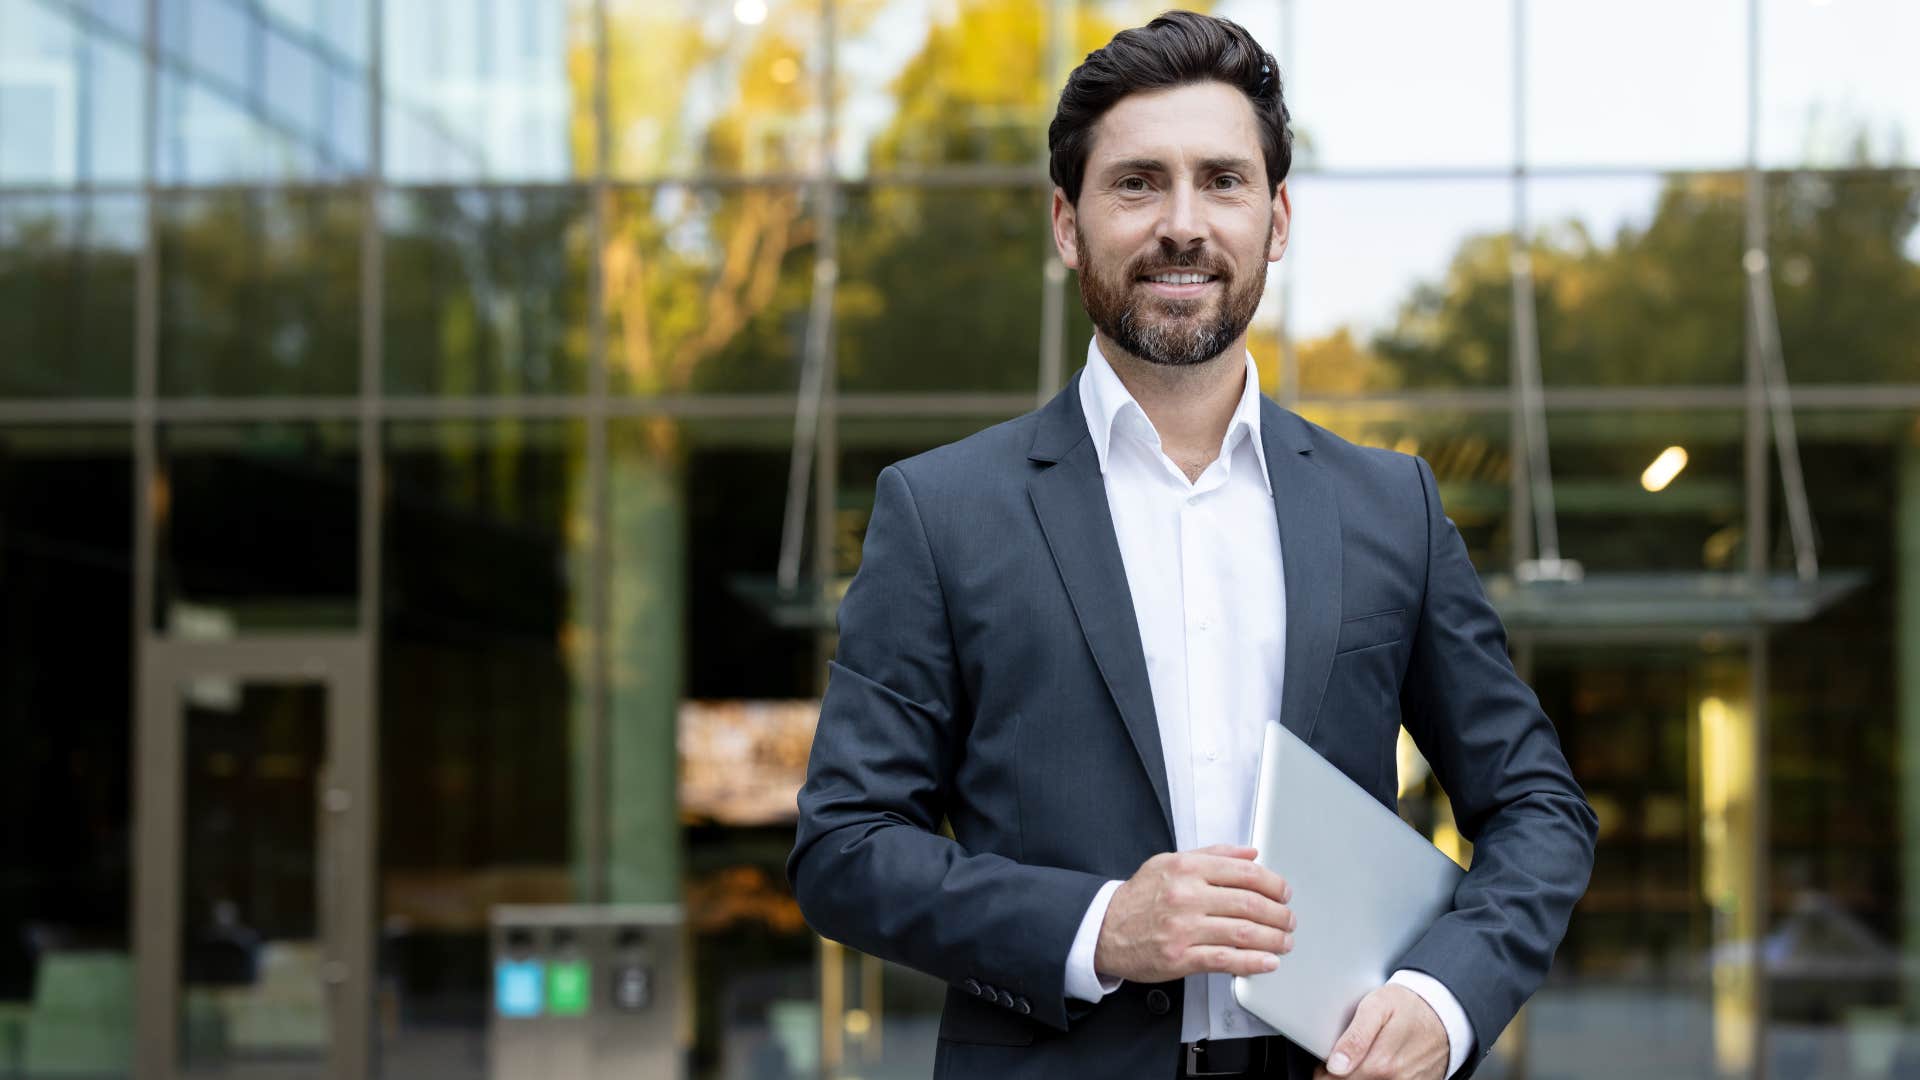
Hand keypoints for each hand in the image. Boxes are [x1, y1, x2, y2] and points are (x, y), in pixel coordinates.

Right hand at [1092, 844, 1295, 983]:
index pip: (1244, 872)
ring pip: (1242, 932)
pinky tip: (1267, 962)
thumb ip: (1212, 855)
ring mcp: (1183, 928)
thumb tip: (1250, 853)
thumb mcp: (1170, 862)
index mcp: (1187, 868)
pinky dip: (1252, 962)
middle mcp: (1186, 896)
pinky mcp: (1180, 957)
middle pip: (1249, 903)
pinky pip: (1225, 960)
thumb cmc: (1140, 896)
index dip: (1273, 883)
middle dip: (1278, 914)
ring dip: (1272, 939)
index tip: (1284, 892)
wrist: (1104, 928)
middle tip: (1289, 920)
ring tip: (1285, 942)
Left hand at [1313, 984, 1448, 1079]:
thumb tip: (1336, 1065)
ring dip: (1362, 1076)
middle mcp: (1395, 1079)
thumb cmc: (1407, 1006)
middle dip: (1342, 1074)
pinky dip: (1380, 1077)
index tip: (1328, 1060)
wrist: (1443, 1012)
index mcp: (1380, 1062)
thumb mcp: (1375, 1007)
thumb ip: (1354, 1037)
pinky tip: (1382, 1066)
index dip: (1326, 1071)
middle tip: (1345, 1056)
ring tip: (1366, 1057)